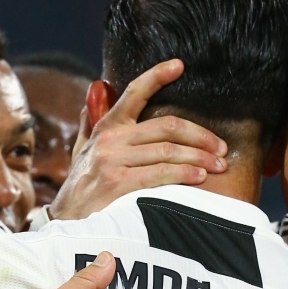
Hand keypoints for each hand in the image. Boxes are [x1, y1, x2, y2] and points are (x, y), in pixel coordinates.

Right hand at [50, 60, 227, 219]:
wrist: (65, 224)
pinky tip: (199, 177)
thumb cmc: (80, 189)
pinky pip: (160, 173)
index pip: (134, 93)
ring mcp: (112, 160)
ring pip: (168, 151)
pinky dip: (184, 174)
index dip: (157, 75)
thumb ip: (91, 122)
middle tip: (222, 148)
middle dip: (201, 136)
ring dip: (199, 158)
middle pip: (166, 127)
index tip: (179, 65)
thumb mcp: (81, 151)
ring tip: (218, 165)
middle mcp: (110, 139)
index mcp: (106, 127)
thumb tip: (97, 88)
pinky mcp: (117, 183)